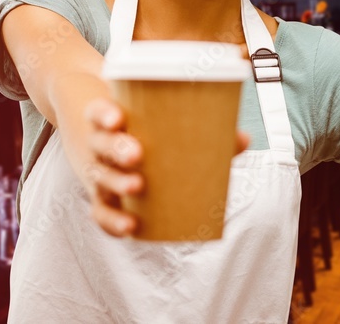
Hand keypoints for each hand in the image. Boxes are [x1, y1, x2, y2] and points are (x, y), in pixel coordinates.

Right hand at [80, 97, 249, 237]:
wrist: (113, 145)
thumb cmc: (145, 132)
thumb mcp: (161, 123)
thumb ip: (203, 131)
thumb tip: (242, 139)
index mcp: (109, 120)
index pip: (97, 112)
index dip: (103, 114)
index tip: (118, 118)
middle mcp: (98, 145)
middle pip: (99, 144)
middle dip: (116, 149)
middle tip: (137, 154)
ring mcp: (99, 173)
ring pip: (100, 178)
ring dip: (117, 183)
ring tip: (138, 186)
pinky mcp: (103, 200)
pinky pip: (101, 213)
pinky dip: (112, 221)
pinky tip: (131, 227)